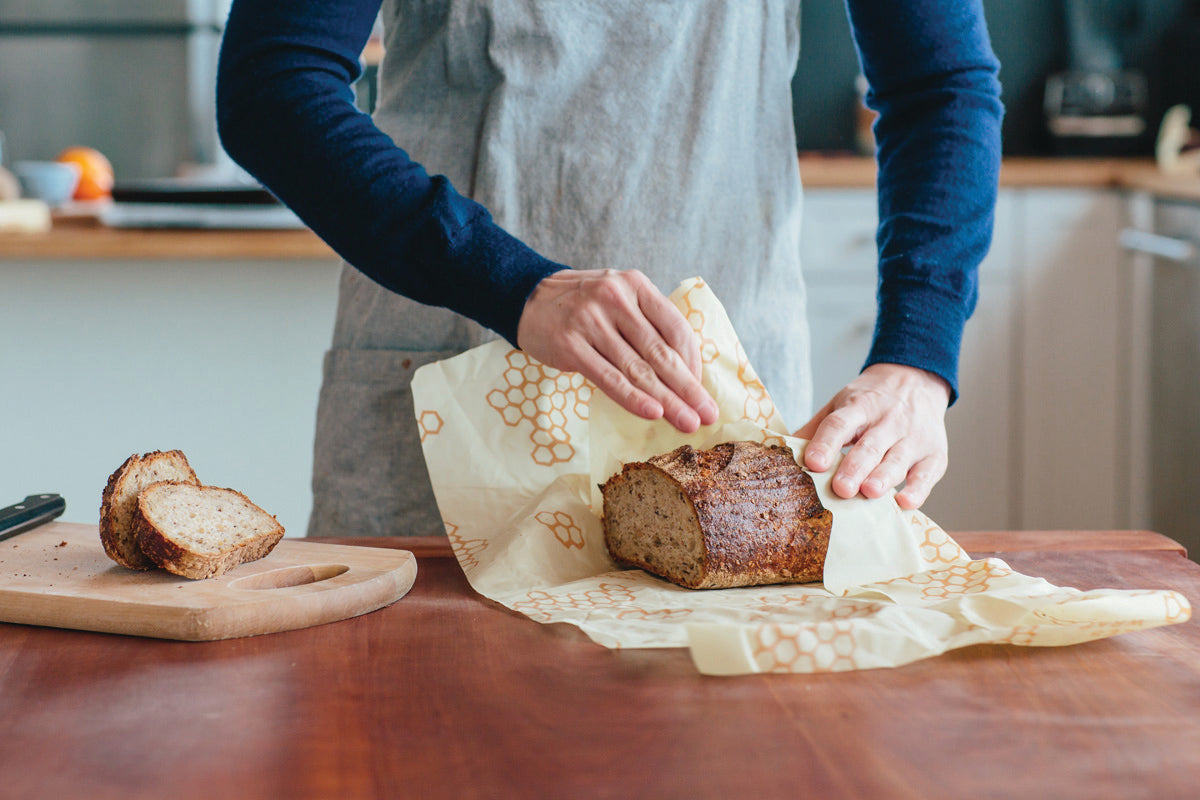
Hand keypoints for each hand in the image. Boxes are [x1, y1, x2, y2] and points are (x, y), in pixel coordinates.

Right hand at [517, 269, 718, 432]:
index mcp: (636, 285)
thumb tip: (685, 373)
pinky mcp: (570, 345)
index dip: (693, 364)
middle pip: (660, 353)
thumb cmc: (583, 305)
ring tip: (686, 423)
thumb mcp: (619, 298)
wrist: (528, 298)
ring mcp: (591, 321)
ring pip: (637, 369)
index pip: (675, 328)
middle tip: (707, 415)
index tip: (702, 392)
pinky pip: (608, 378)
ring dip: (666, 401)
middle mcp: (615, 299)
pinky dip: (632, 398)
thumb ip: (648, 325)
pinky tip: (652, 413)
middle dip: (687, 389)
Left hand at [795, 363, 950, 508]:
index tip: (812, 462)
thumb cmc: (869, 401)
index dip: (826, 443)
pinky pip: (927, 474)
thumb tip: (781, 452)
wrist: (916, 380)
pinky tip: (905, 504)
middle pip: (870, 445)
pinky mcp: (934, 454)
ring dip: (884, 477)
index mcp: (859, 407)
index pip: (840, 424)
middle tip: (841, 489)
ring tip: (869, 492)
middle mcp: (888, 420)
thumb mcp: (840, 404)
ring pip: (898, 459)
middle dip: (855, 467)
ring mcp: (914, 437)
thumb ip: (815, 429)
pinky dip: (918, 490)